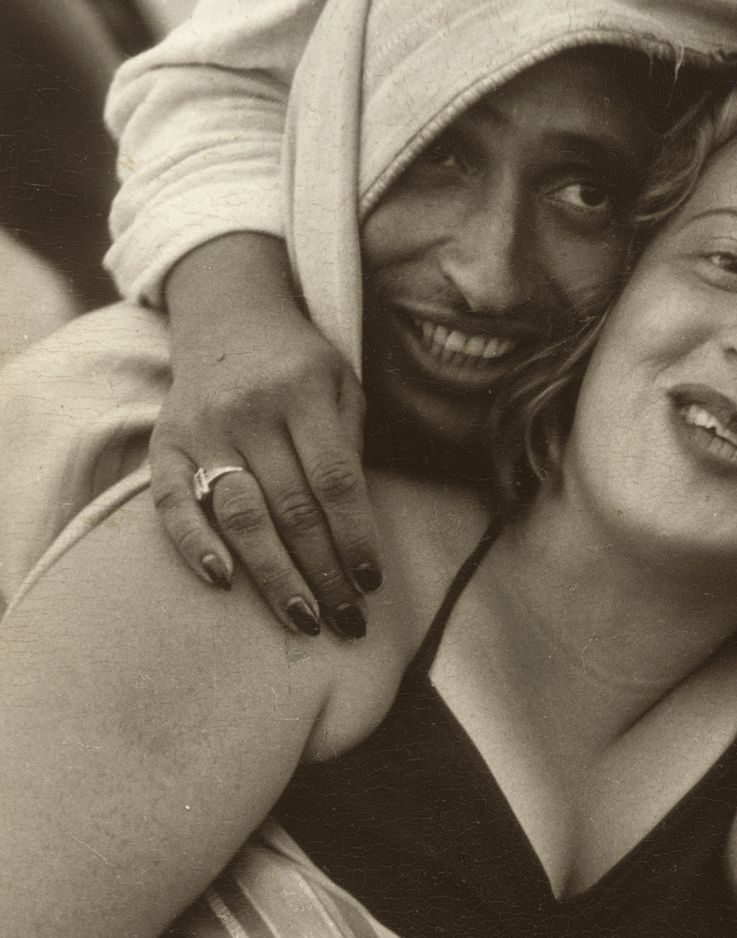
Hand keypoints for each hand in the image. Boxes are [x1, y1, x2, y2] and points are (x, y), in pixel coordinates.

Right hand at [153, 232, 378, 638]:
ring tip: (304, 619)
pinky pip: (173, 502)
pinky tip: (225, 583)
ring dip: (273, 575)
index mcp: (304, 393)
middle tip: (347, 622)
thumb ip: (349, 447)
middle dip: (322, 572)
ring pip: (239, 514)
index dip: (355, 537)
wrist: (229, 314)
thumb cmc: (302, 365)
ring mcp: (201, 428)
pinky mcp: (163, 443)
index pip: (335, 481)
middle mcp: (249, 411)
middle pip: (291, 509)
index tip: (372, 582)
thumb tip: (356, 532)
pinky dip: (194, 545)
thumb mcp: (344, 388)